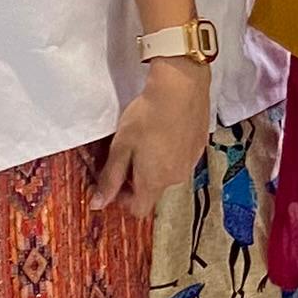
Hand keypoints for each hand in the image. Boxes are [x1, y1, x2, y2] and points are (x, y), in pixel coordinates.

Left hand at [93, 60, 208, 220]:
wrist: (181, 88)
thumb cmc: (147, 116)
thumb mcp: (120, 147)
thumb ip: (110, 178)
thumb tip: (97, 204)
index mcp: (154, 181)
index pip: (139, 210)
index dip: (123, 199)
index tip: (115, 180)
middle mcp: (175, 178)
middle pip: (153, 191)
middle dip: (138, 180)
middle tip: (128, 154)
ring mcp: (190, 163)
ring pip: (168, 175)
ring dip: (155, 166)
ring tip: (147, 140)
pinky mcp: (199, 147)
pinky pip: (181, 160)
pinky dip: (170, 152)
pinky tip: (164, 132)